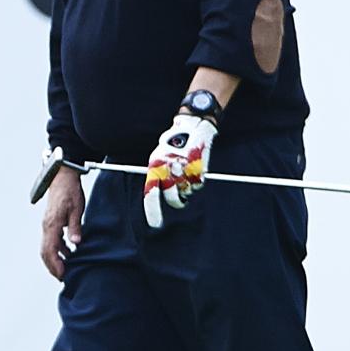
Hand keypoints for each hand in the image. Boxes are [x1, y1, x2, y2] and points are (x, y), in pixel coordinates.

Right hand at [40, 164, 83, 279]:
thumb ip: (75, 226)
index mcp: (51, 224)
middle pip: (45, 252)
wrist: (62, 176)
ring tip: (67, 269)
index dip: (55, 265)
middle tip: (63, 277)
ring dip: (55, 259)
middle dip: (52, 266)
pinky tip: (69, 253)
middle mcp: (46, 226)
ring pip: (47, 247)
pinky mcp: (51, 222)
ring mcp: (47, 224)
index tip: (63, 275)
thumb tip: (75, 243)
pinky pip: (52, 240)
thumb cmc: (69, 190)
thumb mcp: (77, 208)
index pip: (49, 250)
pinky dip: (59, 250)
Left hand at [142, 114, 217, 229]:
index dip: (152, 211)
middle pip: (172, 199)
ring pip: (186, 193)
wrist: (193, 126)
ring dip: (187, 189)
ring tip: (185, 174)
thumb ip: (157, 173)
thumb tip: (155, 192)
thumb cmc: (174, 142)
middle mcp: (169, 170)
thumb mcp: (159, 156)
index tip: (155, 224)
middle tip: (178, 201)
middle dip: (175, 202)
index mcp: (155, 166)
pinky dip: (196, 181)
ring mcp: (185, 171)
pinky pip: (197, 185)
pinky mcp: (199, 170)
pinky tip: (194, 167)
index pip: (151, 194)